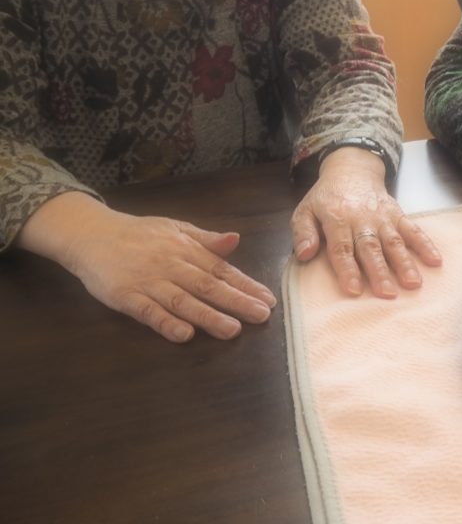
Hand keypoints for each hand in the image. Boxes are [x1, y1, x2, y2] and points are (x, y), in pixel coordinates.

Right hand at [18, 192, 275, 342]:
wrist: (92, 234)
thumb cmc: (140, 234)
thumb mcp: (176, 228)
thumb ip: (206, 240)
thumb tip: (236, 239)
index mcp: (187, 250)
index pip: (222, 270)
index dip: (246, 285)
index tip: (268, 299)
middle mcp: (172, 266)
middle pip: (208, 286)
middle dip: (237, 301)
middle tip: (262, 316)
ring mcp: (149, 282)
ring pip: (183, 301)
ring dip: (208, 316)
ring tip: (233, 330)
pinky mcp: (125, 297)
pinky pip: (148, 312)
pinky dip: (166, 323)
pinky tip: (185, 334)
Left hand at [290, 147, 441, 297]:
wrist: (352, 170)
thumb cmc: (327, 197)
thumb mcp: (305, 210)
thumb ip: (303, 232)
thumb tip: (304, 254)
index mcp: (337, 218)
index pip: (342, 247)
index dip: (347, 269)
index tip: (353, 290)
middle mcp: (362, 219)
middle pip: (371, 247)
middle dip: (380, 271)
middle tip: (387, 293)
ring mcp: (383, 217)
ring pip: (394, 241)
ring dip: (404, 262)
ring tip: (413, 283)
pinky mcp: (398, 214)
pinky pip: (413, 229)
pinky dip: (425, 244)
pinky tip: (435, 260)